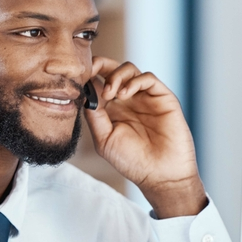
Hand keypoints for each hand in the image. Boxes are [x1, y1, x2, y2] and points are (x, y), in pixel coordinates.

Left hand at [85, 57, 207, 217]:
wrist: (161, 175)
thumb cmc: (132, 162)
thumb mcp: (104, 139)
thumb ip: (94, 115)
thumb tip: (84, 91)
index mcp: (111, 109)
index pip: (97, 83)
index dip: (87, 76)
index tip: (78, 78)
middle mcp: (128, 100)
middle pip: (112, 69)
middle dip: (100, 65)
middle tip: (91, 72)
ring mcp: (145, 97)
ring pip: (129, 69)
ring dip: (116, 75)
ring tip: (111, 94)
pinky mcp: (162, 97)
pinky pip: (148, 78)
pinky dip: (134, 80)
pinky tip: (125, 94)